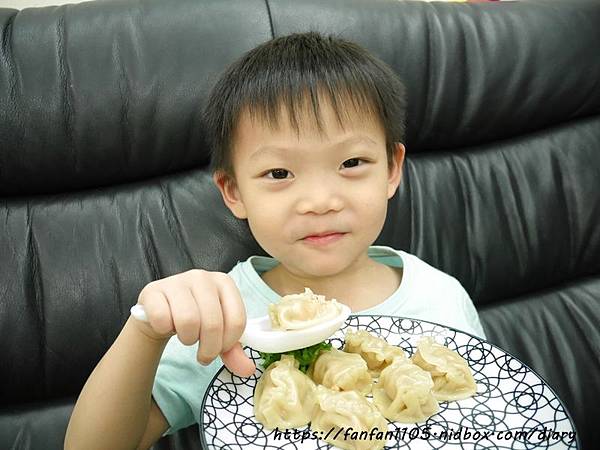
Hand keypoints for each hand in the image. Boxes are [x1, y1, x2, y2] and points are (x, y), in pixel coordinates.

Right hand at [133, 269, 254, 376]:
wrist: (161, 311)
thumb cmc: (196, 319)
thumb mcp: (219, 332)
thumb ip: (234, 351)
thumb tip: (247, 369)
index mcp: (225, 282)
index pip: (237, 320)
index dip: (229, 343)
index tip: (220, 349)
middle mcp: (202, 277)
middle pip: (213, 324)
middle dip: (209, 349)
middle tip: (203, 354)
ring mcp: (177, 281)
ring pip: (188, 321)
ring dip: (187, 339)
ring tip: (186, 336)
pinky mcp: (153, 290)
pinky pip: (162, 318)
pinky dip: (164, 330)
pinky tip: (166, 325)